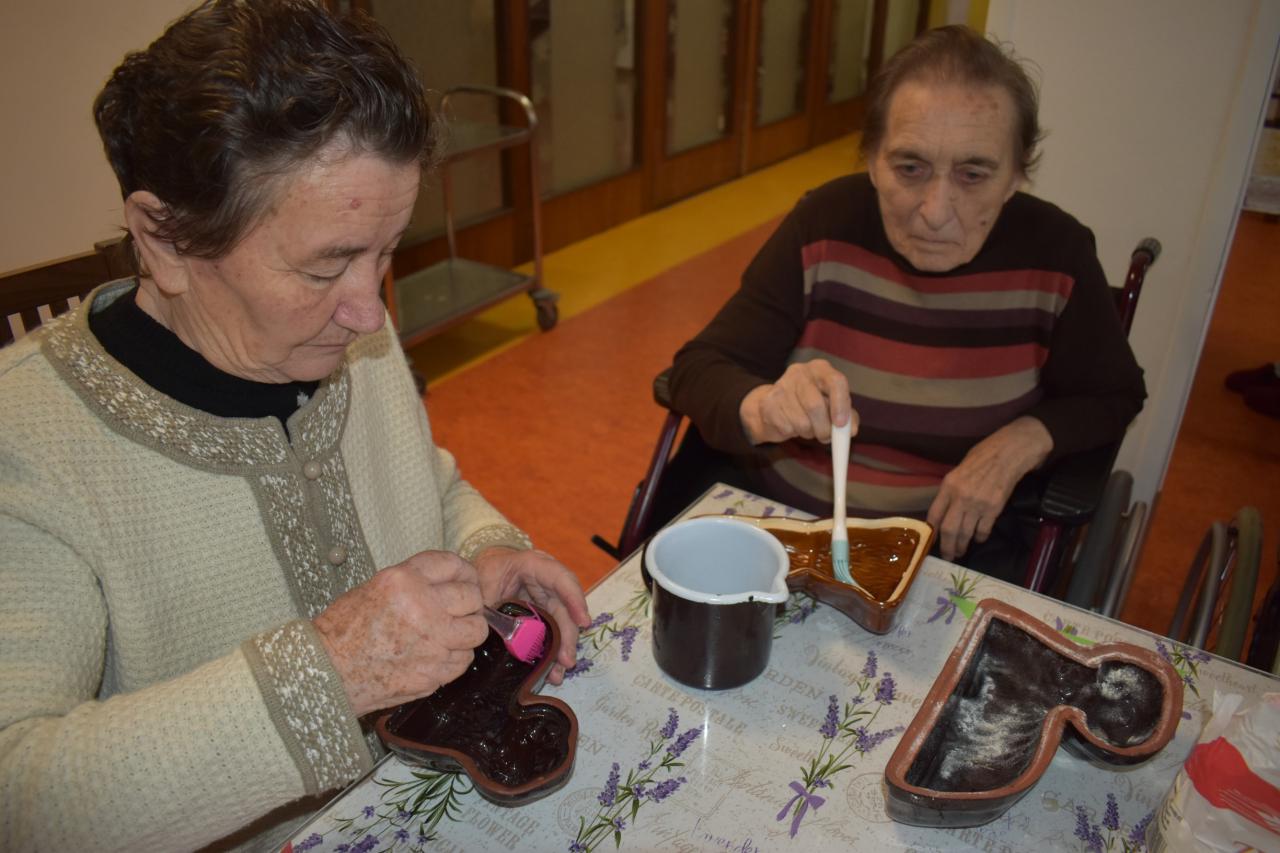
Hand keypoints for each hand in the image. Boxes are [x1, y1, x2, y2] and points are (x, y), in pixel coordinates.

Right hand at [313, 551, 485, 716]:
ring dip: (466, 632)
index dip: (465, 572)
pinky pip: (462, 661)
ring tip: (450, 634)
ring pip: (475, 631)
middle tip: (461, 609)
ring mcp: (431, 642)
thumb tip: (451, 584)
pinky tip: (437, 655)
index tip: (467, 579)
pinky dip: (455, 658)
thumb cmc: (344, 630)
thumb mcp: (376, 587)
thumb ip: (415, 582)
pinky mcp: (433, 672)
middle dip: (470, 602)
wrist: (326, 671)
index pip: (453, 565)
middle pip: (472, 597)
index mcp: (404, 580)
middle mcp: (422, 608)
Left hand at [472, 546, 590, 683]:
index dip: (574, 599)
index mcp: (532, 565)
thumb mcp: (480, 586)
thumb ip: (486, 605)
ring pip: (562, 625)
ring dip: (562, 650)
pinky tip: (550, 672)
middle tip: (567, 661)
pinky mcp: (544, 616)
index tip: (583, 622)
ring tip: (557, 674)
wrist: (481, 575)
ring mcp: (547, 600)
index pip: (560, 578)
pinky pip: (552, 634)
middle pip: (565, 608)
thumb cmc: (482, 574)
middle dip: (568, 636)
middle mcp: (547, 583)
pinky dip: (551, 653)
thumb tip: (489, 633)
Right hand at [739, 359, 856, 444]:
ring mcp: (781, 387)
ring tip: (807, 427)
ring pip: (802, 422)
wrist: (775, 405)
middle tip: (826, 437)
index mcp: (820, 369)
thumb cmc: (810, 403)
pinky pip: (787, 428)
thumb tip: (850, 430)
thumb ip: (847, 416)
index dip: (840, 405)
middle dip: (824, 428)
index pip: (835, 381)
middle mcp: (800, 373)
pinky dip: (793, 433)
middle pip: (815, 405)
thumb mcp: (833, 405)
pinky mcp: (768, 404)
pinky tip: (792, 425)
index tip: (841, 424)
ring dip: (809, 433)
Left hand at [927, 417, 1053, 561]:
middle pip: (949, 530)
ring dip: (962, 546)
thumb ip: (951, 490)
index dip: (931, 532)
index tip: (931, 541)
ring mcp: (978, 504)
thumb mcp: (959, 469)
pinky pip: (983, 530)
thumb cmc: (983, 456)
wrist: (1009, 452)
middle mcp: (960, 497)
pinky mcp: (994, 508)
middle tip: (947, 556)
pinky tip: (978, 538)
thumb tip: (944, 510)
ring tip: (960, 552)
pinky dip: (980, 537)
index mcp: (948, 485)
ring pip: (965, 533)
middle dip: (947, 547)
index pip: (934, 515)